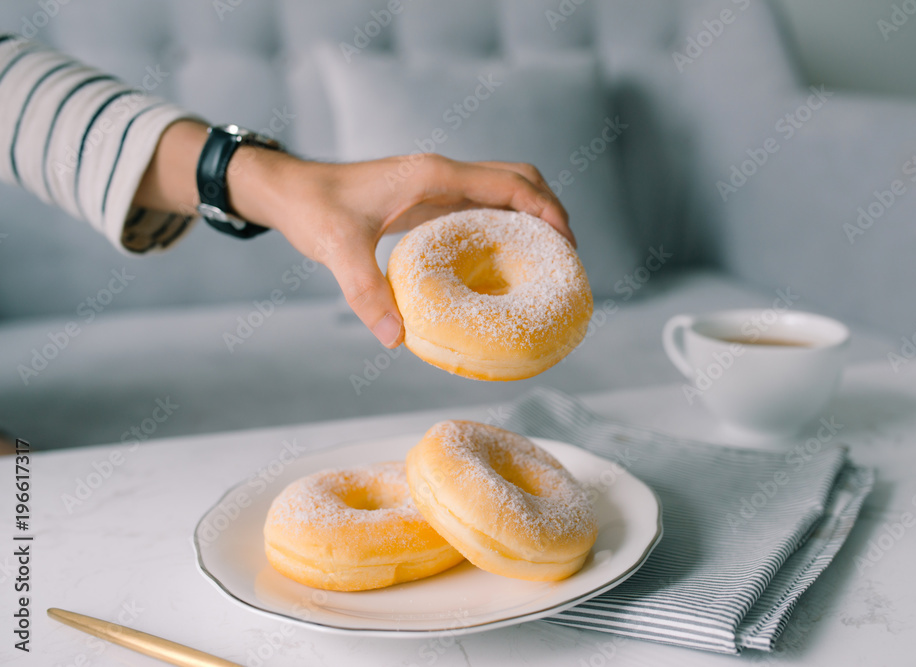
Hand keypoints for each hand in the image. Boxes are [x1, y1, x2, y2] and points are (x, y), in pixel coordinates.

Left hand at [229, 150, 572, 347]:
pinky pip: (482, 207)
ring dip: (532, 215)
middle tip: (566, 254)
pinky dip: (506, 225)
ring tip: (547, 259)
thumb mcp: (338, 250)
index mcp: (433, 176)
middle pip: (518, 178)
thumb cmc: (313, 208)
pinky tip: (507, 261)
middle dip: (551, 209)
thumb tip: (396, 339)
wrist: (290, 190)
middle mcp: (442, 175)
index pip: (509, 183)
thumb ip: (366, 292)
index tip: (568, 242)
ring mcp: (437, 186)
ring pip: (503, 190)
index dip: (546, 209)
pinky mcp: (429, 201)